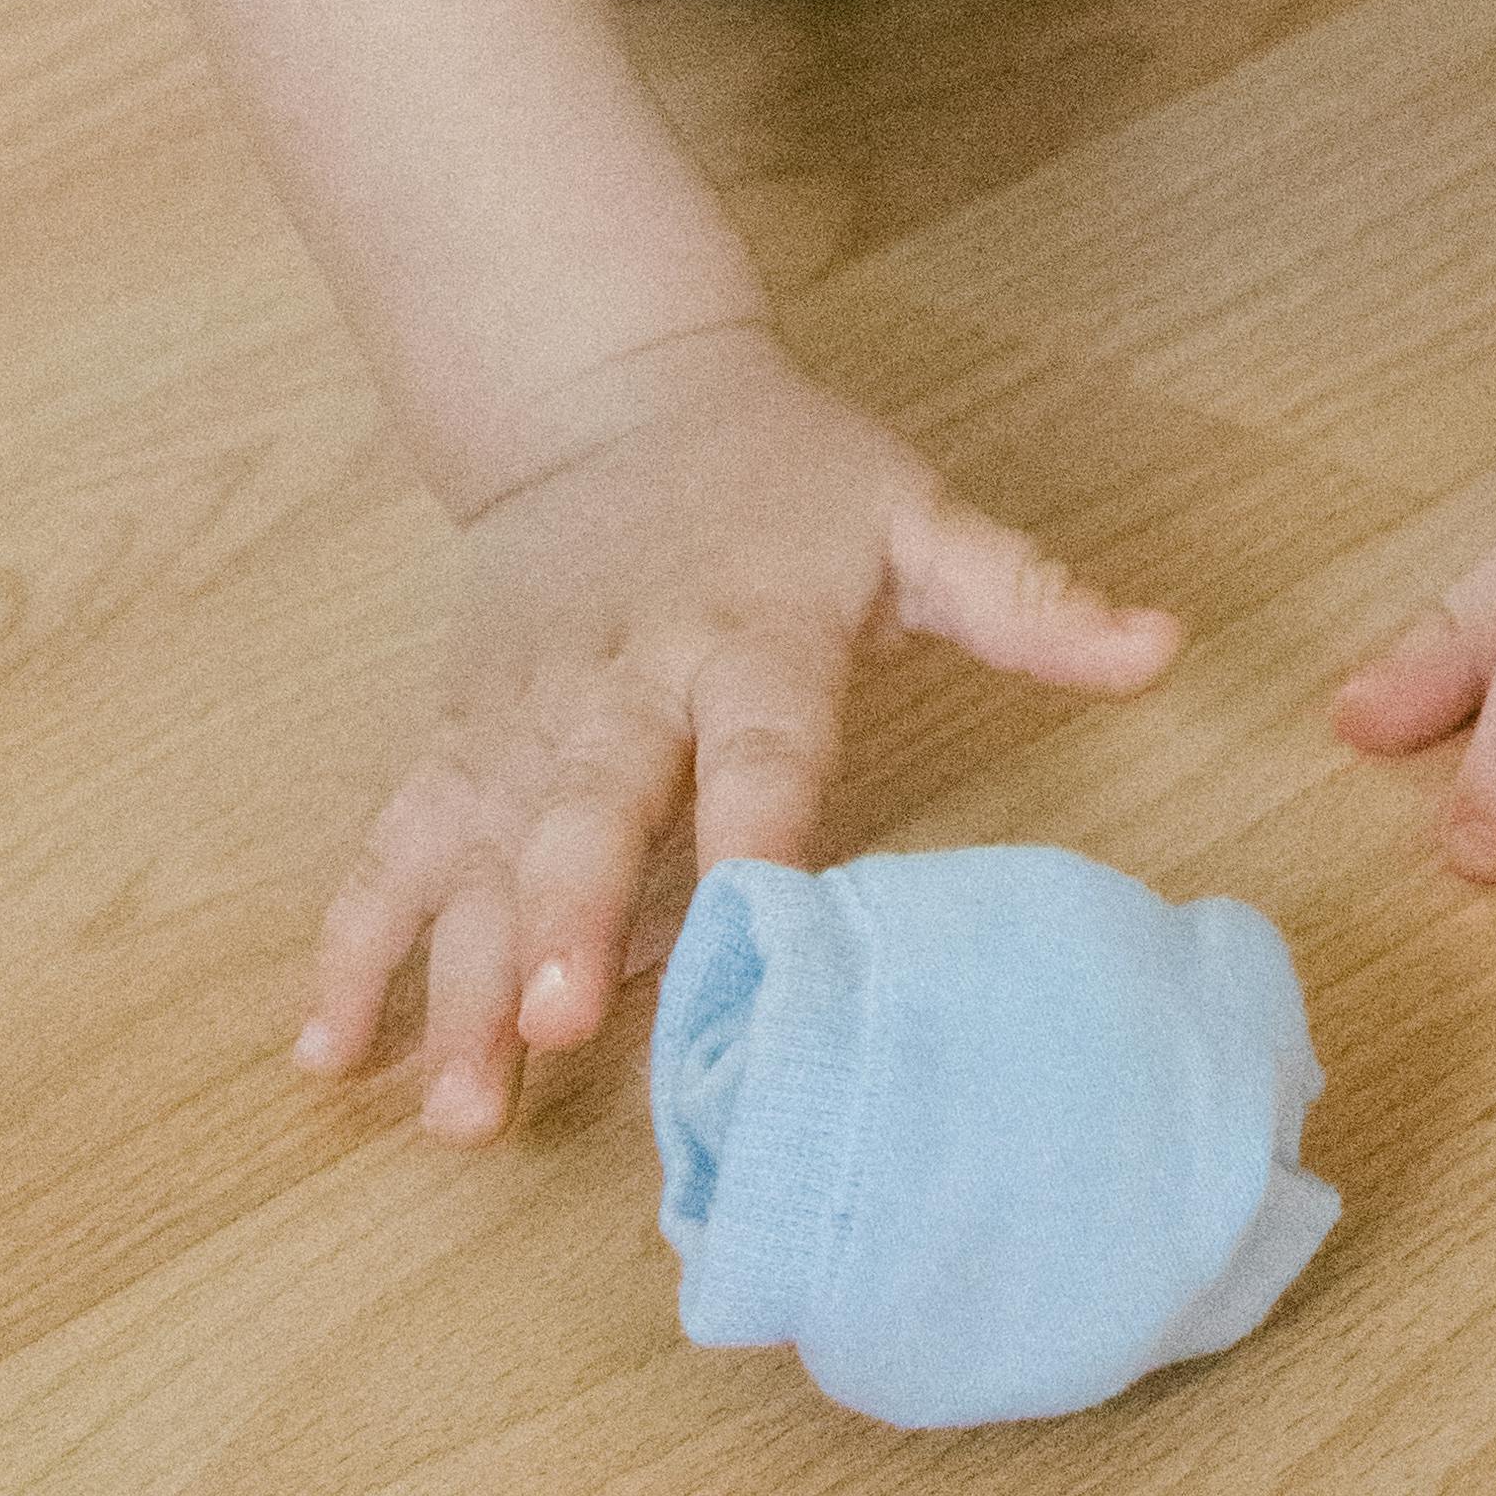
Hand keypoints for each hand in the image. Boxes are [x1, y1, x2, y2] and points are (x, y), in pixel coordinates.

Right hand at [300, 320, 1182, 1138]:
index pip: (763, 739)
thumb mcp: (913, 513)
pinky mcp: (453, 740)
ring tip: (453, 1103)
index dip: (757, 828)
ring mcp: (522, 721)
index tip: (751, 922)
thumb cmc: (785, 478)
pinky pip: (391, 844)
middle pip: (589, 805)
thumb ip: (1027, 594)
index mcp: (750, 632)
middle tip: (550, 1027)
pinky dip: (353, 944)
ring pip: (476, 852)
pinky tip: (329, 1052)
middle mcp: (623, 683)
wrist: (606, 391)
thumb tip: (1166, 645)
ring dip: (454, 976)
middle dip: (562, 917)